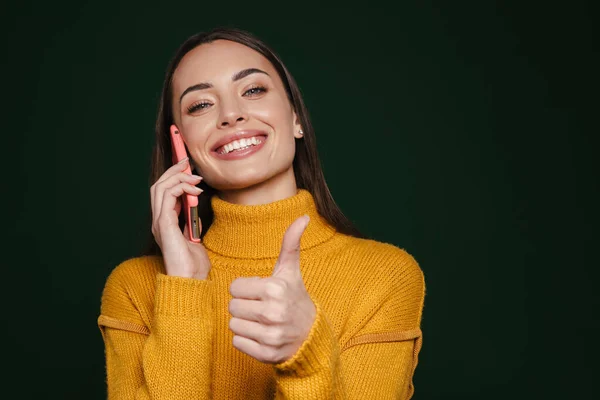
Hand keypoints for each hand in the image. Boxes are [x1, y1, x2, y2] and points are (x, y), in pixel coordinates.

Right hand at [150, 158, 211, 279]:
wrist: (190, 280)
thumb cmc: (193, 265)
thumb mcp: (194, 238)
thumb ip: (191, 223)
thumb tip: (195, 208)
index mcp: (164, 224)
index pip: (163, 193)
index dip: (172, 177)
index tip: (186, 166)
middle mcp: (158, 221)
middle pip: (158, 186)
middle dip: (172, 171)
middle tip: (187, 162)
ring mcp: (159, 223)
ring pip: (160, 188)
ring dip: (178, 178)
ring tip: (195, 177)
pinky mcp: (164, 225)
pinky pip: (167, 197)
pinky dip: (181, 188)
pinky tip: (195, 190)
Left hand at [228, 215, 315, 363]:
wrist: (311, 335)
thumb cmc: (295, 298)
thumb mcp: (291, 271)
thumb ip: (291, 243)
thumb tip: (303, 216)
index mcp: (275, 289)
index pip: (235, 287)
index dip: (246, 288)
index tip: (261, 292)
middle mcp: (272, 313)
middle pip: (232, 306)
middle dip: (244, 305)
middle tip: (260, 307)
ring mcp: (270, 335)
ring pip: (233, 324)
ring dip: (244, 322)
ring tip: (260, 321)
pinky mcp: (266, 354)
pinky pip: (237, 342)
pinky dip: (246, 340)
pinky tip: (260, 334)